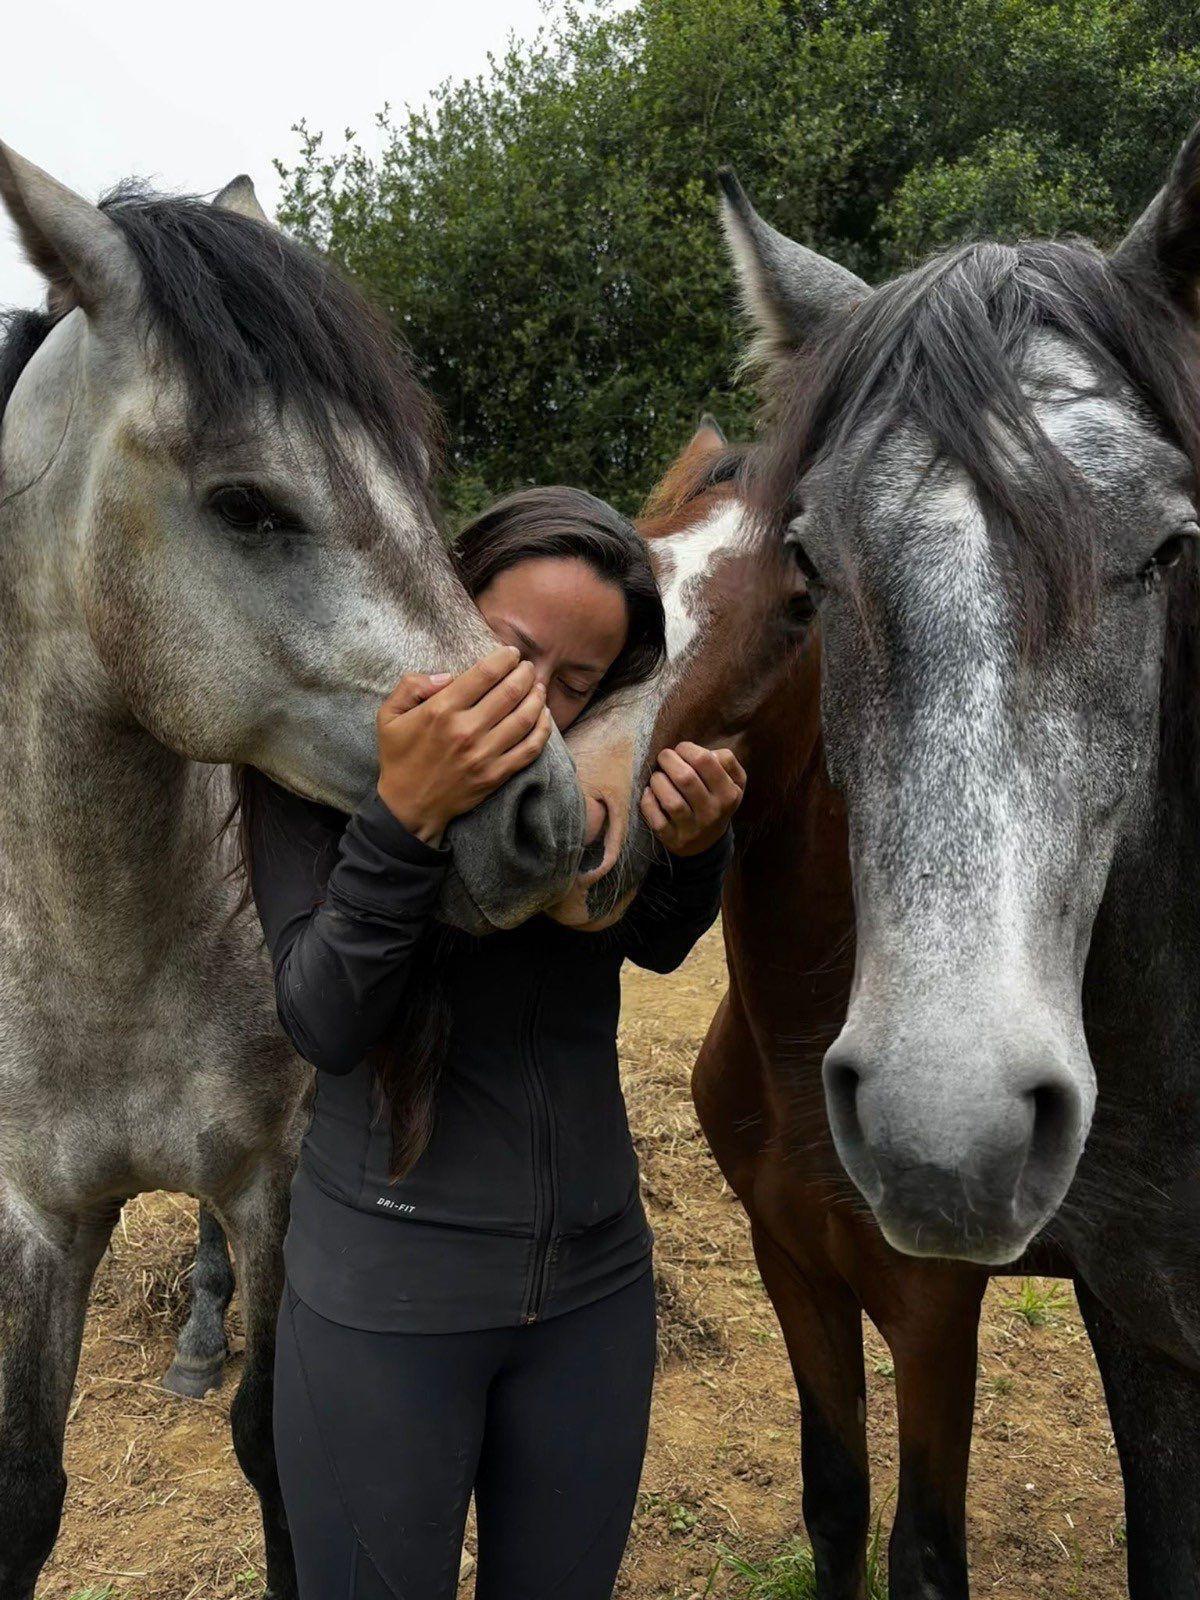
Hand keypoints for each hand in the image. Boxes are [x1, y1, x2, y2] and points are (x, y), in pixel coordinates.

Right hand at [376, 645, 552, 843]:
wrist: (408, 806)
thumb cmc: (399, 757)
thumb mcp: (389, 715)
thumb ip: (411, 686)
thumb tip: (446, 675)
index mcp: (441, 710)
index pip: (484, 674)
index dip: (504, 658)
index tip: (511, 652)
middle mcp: (466, 730)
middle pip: (510, 692)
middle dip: (524, 673)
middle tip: (528, 666)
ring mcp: (484, 754)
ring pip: (524, 717)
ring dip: (537, 697)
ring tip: (539, 686)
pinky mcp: (496, 775)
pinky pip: (529, 748)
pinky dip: (542, 729)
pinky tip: (544, 715)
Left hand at [639, 742, 745, 856]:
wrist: (708, 841)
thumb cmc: (717, 800)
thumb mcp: (734, 781)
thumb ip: (727, 760)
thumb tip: (708, 752)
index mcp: (728, 793)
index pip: (704, 760)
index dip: (687, 748)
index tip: (681, 750)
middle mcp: (712, 812)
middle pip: (685, 778)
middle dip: (668, 760)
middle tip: (664, 757)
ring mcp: (692, 828)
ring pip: (671, 801)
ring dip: (658, 781)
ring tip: (658, 776)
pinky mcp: (673, 839)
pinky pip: (656, 820)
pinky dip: (648, 802)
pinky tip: (649, 793)